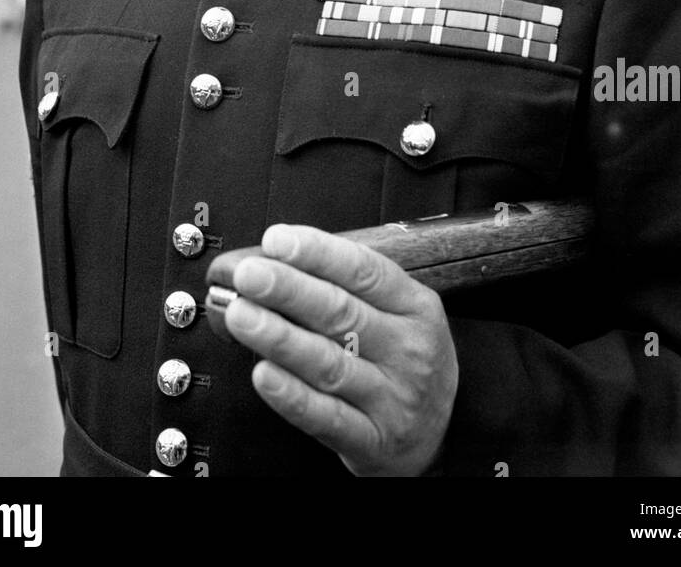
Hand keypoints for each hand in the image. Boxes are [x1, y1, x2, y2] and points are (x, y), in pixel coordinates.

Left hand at [224, 223, 457, 476]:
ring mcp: (391, 397)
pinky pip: (326, 417)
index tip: (277, 240)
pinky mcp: (372, 440)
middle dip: (290, 289)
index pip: (365, 271)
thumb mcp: (399, 313)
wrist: (438, 433)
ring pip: (329, 364)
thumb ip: (347, 288)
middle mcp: (407, 349)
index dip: (318, 253)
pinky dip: (292, 396)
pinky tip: (264, 374)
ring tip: (242, 315)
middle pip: (342, 313)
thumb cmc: (404, 359)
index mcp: (415, 306)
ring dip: (280, 338)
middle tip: (250, 275)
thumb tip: (277, 262)